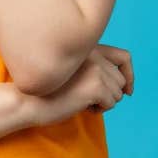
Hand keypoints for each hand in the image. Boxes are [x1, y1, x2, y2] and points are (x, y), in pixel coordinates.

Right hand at [20, 43, 134, 126]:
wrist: (27, 99)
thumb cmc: (48, 90)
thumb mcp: (72, 71)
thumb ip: (95, 69)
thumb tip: (125, 87)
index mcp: (88, 47)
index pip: (124, 56)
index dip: (130, 74)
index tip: (128, 90)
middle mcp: (94, 52)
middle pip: (121, 80)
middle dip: (109, 94)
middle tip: (87, 99)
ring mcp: (95, 68)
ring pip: (118, 93)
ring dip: (103, 102)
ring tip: (81, 100)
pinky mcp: (96, 85)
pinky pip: (111, 103)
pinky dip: (99, 110)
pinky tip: (81, 106)